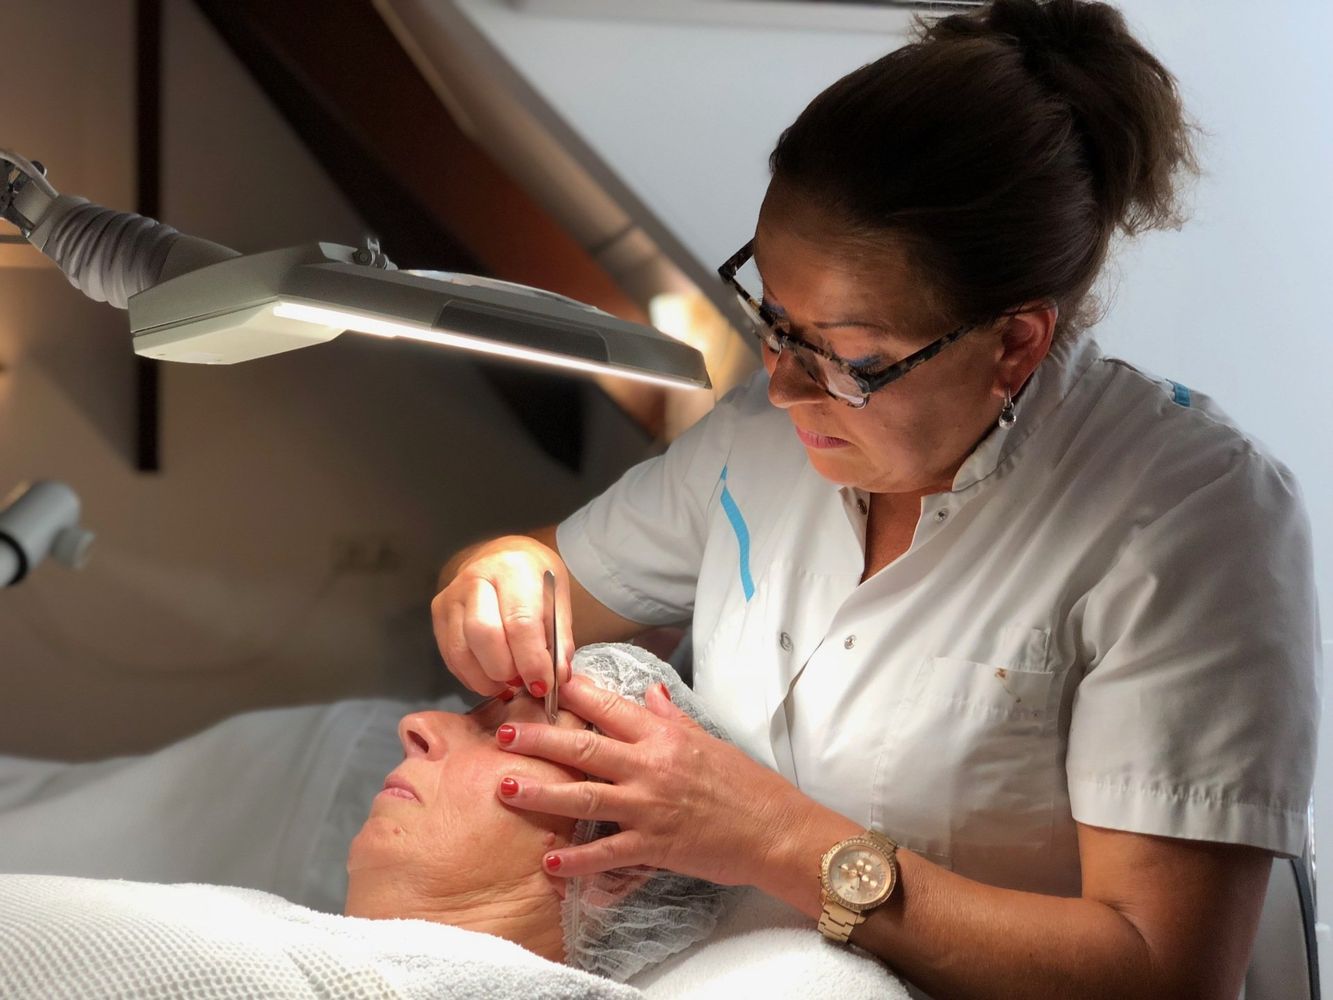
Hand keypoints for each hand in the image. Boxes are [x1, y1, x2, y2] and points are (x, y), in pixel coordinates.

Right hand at [431, 535, 572, 696]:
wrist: (504, 557)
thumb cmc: (535, 579)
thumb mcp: (558, 599)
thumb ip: (559, 638)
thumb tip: (557, 676)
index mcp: (512, 569)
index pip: (520, 622)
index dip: (532, 661)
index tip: (544, 684)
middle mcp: (476, 578)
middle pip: (484, 636)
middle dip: (506, 670)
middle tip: (525, 682)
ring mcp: (451, 596)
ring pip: (462, 651)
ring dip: (487, 679)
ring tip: (509, 683)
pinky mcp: (438, 614)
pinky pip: (451, 656)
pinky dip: (472, 677)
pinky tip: (491, 678)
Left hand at [490, 675, 826, 886]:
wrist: (775, 830)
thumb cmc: (745, 785)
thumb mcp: (708, 740)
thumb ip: (671, 718)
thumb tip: (649, 692)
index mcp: (663, 737)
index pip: (609, 708)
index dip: (573, 695)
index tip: (542, 684)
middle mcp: (651, 767)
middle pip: (584, 749)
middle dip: (538, 740)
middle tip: (503, 732)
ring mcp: (650, 808)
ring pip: (585, 797)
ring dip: (542, 793)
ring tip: (505, 788)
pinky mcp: (655, 846)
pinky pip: (608, 854)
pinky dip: (578, 860)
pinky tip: (550, 862)